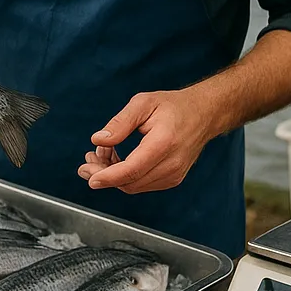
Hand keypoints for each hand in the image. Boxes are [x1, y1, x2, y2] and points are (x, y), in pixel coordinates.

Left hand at [77, 89, 216, 193]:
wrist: (203, 114)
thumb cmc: (173, 106)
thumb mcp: (143, 104)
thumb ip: (120, 123)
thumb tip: (98, 139)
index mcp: (164, 143)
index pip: (132, 169)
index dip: (108, 176)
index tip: (89, 177)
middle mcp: (172, 164)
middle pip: (130, 182)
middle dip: (104, 174)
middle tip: (87, 160)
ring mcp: (174, 175)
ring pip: (134, 186)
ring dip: (113, 175)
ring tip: (100, 154)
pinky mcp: (172, 179)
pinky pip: (142, 184)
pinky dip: (125, 176)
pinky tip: (116, 159)